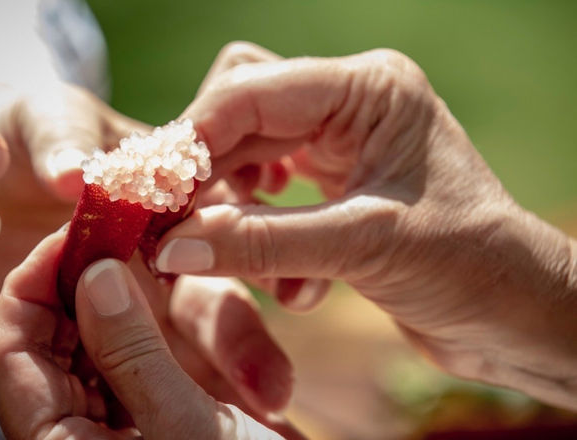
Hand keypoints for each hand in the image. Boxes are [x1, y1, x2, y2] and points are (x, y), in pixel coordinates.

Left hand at [0, 230, 301, 438]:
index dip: (31, 283)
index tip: (70, 233)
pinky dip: (141, 322)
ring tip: (137, 245)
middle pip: (46, 343)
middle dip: (74, 281)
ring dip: (111, 296)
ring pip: (88, 345)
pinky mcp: (148, 420)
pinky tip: (162, 288)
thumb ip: (132, 351)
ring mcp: (111, 427)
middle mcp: (71, 437)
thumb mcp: (187, 428)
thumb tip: (92, 272)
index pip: (11, 352)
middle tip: (110, 227)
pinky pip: (127, 359)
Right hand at [155, 42, 576, 408]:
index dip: (191, 139)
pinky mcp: (331, 188)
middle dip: (205, 175)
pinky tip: (296, 286)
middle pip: (239, 119)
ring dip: (236, 212)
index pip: (249, 92)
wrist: (516, 315)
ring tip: (239, 259)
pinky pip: (266, 200)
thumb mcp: (361, 245)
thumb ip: (260, 242)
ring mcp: (339, 146)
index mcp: (367, 90)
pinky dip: (264, 240)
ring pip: (247, 160)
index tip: (149, 191)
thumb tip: (171, 245)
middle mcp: (348, 106)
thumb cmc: (467, 266)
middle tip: (170, 227)